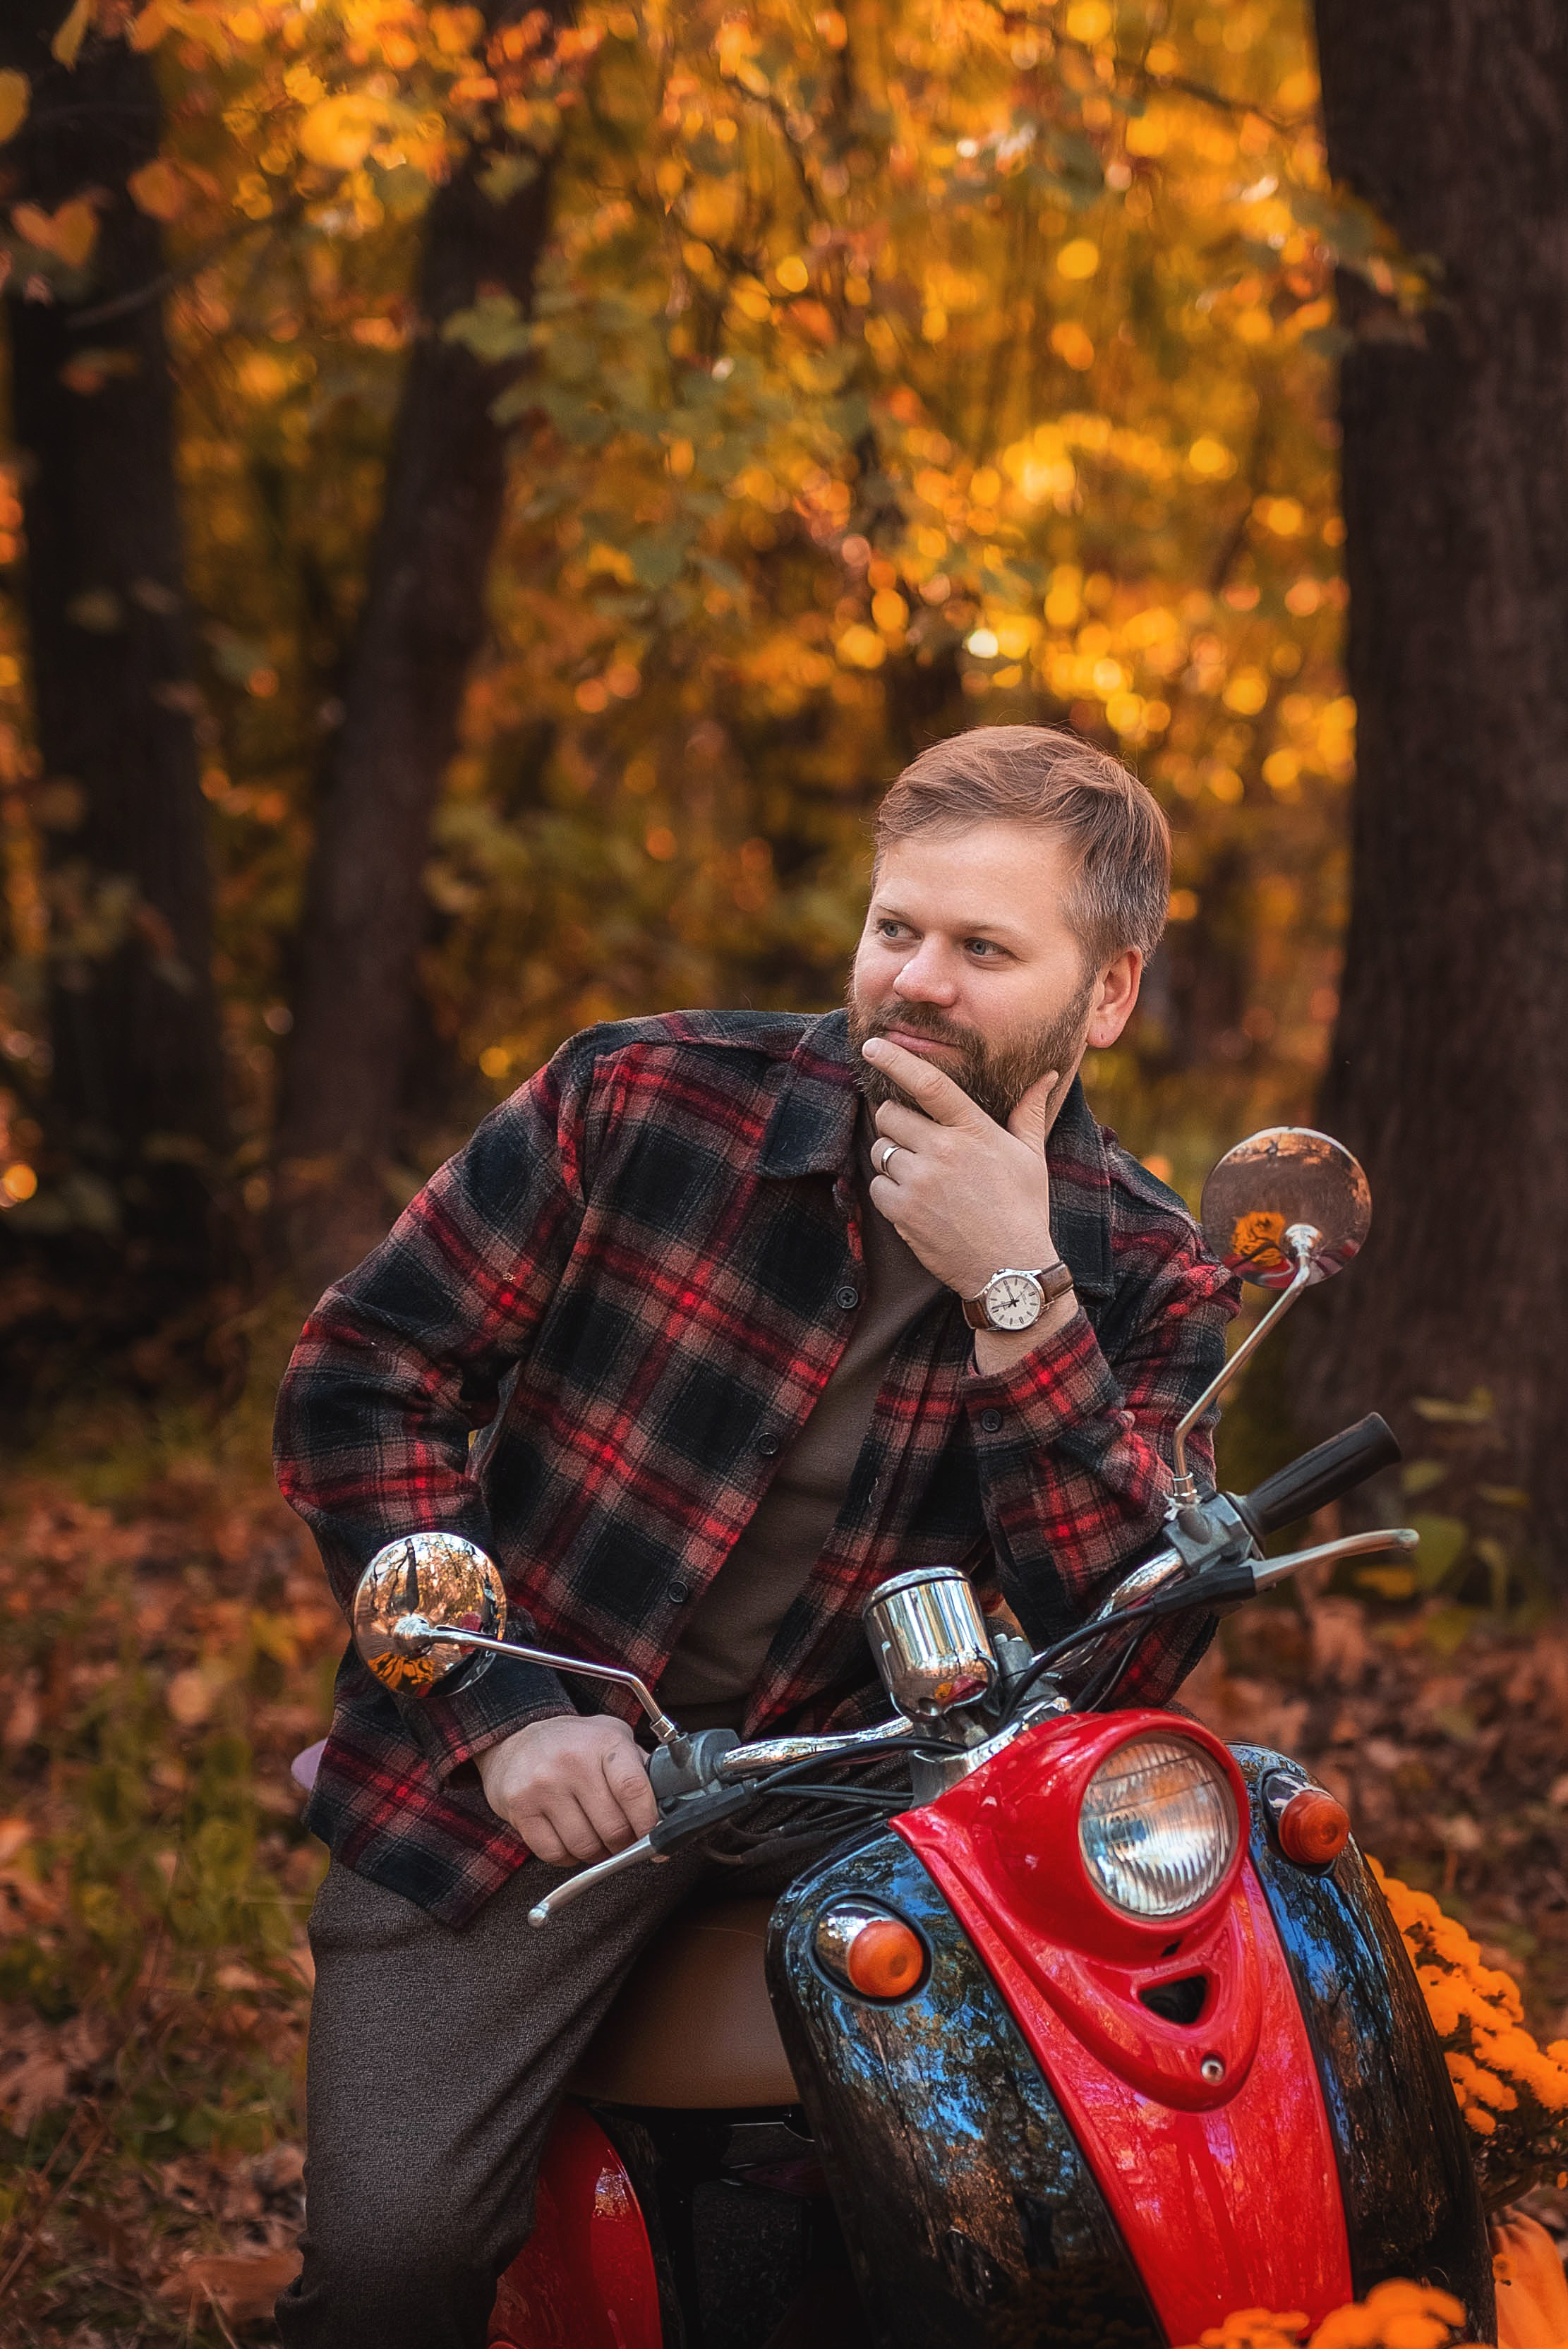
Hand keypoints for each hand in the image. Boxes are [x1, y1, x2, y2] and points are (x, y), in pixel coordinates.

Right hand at [476, 1713, 656, 1865]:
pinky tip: (570, 1840)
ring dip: (597, 1853)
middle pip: (612, 1828)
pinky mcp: (520, 1807)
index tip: (654, 1838)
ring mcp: (543, 1785)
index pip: (634, 1790)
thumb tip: (670, 1808)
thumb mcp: (612, 1738)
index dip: (648, 1823)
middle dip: (623, 1843)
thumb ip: (641, 1768)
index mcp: (604, 1743)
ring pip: (584, 1846)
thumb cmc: (574, 1743)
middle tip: (623, 1840)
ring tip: (596, 1839)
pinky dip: (567, 1857)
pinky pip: (554, 1853)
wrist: (516, 1737)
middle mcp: (573, 1762)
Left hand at [861, 1034, 1061, 1299]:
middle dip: (895, 1121)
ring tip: (923, 1176)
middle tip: (915, 1138)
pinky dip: (889, 1190)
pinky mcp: (903, 1212)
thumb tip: (1049, 1075)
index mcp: (974, 1131)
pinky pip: (877, 1186)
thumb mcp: (1030, 1157)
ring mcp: (920, 1182)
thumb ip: (1028, 1112)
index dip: (895, 1060)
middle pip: (889, 1115)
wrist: (1009, 1270)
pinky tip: (916, 1201)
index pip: (928, 1084)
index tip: (872, 1044)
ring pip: (881, 1150)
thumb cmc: (1023, 1209)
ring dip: (894, 1158)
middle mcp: (942, 1151)